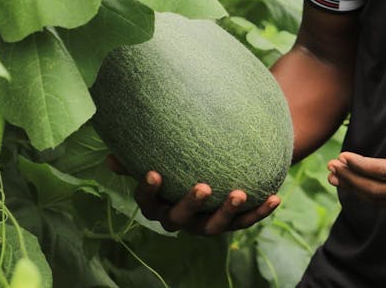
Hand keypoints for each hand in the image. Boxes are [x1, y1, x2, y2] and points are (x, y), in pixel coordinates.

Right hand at [106, 155, 278, 234]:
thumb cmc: (178, 164)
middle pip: (180, 219)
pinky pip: (247, 221)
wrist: (216, 169)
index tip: (154, 173)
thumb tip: (109, 158)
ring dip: (227, 211)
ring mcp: (208, 224)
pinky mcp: (234, 222)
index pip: (148, 203)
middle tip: (201, 186)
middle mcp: (182, 220)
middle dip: (189, 205)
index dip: (148, 191)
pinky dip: (261, 211)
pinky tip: (275, 198)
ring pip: (215, 226)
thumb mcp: (161, 161)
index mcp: (161, 205)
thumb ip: (137, 159)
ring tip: (239, 193)